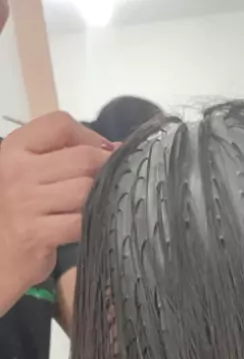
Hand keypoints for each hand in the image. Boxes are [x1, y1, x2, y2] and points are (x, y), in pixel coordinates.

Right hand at [0, 112, 113, 316]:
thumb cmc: (16, 214)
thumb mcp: (26, 175)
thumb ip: (61, 157)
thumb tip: (114, 148)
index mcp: (14, 149)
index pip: (60, 124)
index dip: (90, 136)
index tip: (103, 152)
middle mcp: (17, 171)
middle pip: (81, 158)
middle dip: (105, 169)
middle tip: (111, 184)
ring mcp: (25, 203)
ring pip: (85, 189)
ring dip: (100, 198)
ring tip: (96, 206)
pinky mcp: (36, 234)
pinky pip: (80, 221)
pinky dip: (92, 222)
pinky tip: (89, 226)